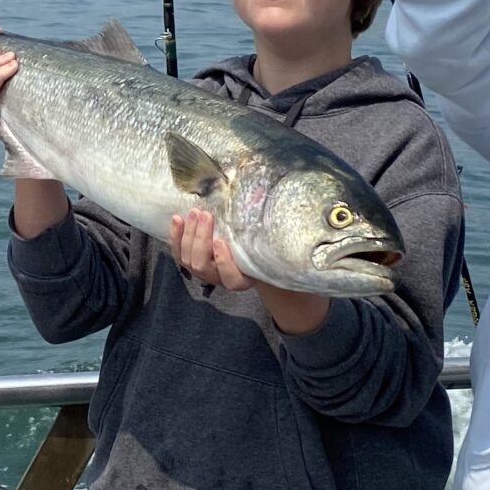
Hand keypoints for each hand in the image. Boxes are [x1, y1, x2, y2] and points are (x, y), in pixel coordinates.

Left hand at [169, 209, 326, 337]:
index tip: (222, 240)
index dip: (224, 262)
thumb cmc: (271, 240)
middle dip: (200, 240)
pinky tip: (177, 218)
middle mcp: (224, 278)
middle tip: (206, 214)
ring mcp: (208, 269)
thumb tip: (313, 210)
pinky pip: (178, 253)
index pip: (232, 279)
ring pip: (189, 260)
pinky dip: (175, 236)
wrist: (257, 248)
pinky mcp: (194, 258)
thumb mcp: (277, 236)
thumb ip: (282, 228)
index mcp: (246, 278)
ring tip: (196, 211)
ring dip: (188, 235)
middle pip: (204, 267)